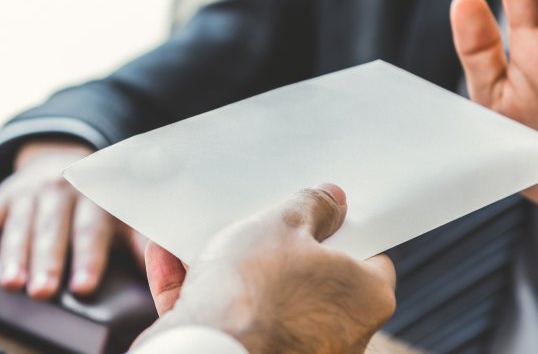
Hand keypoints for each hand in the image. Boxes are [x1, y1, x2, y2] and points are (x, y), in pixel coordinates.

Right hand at [0, 138, 147, 298]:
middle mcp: (64, 191)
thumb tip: (180, 269)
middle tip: (42, 293)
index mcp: (98, 197)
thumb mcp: (126, 214)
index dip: (89, 258)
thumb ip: (145, 242)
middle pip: (55, 230)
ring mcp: (31, 192)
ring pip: (21, 225)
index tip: (84, 286)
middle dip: (48, 262)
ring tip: (9, 284)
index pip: (93, 231)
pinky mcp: (4, 194)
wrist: (63, 158)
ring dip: (13, 255)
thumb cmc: (100, 202)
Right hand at [135, 184, 396, 352]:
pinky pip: (221, 321)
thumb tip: (331, 199)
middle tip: (258, 223)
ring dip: (232, 270)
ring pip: (261, 302)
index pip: (369, 259)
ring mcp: (293, 352)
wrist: (206, 352)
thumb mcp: (281, 225)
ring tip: (204, 236)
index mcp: (365, 300)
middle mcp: (338, 336)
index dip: (340, 231)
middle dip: (279, 252)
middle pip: (310, 280)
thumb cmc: (255, 291)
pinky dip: (197, 293)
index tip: (315, 214)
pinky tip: (167, 257)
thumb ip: (309, 207)